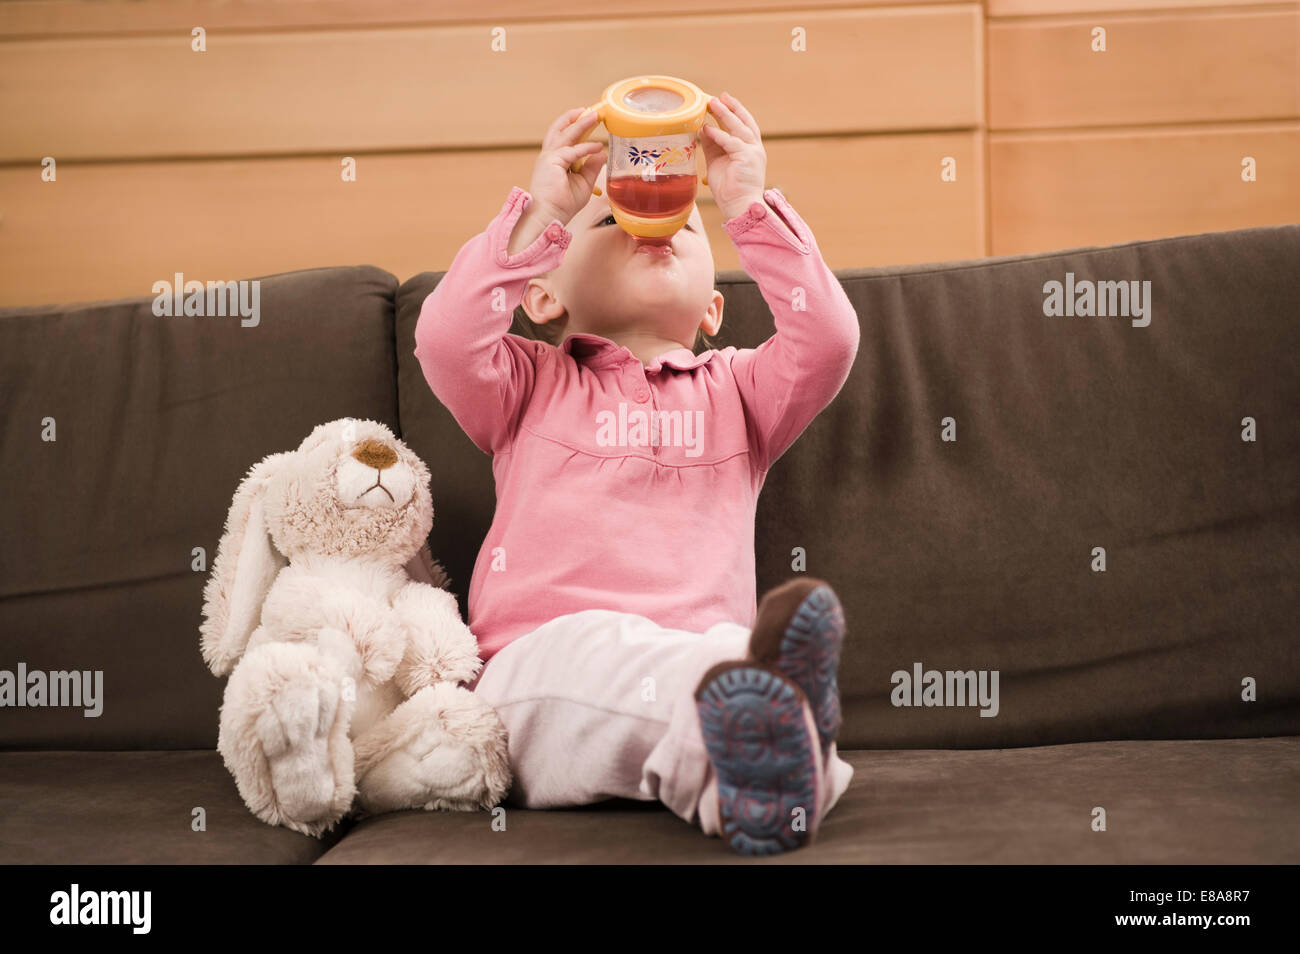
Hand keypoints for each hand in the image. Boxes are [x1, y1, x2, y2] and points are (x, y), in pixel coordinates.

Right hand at [526, 106, 607, 225]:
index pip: (564, 138)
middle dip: (575, 118)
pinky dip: (586, 148)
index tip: (590, 121)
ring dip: (580, 124)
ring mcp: (548, 157)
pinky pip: (572, 151)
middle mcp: (549, 156)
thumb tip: (602, 153)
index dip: (576, 128)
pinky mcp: (551, 162)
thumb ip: (592, 168)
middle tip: (592, 111)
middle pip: (561, 130)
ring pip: (565, 134)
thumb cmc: (562, 205)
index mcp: (554, 160)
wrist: (548, 217)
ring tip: (594, 116)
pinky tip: (597, 146)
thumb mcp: (583, 184)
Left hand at [701, 92, 767, 220]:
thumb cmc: (729, 189)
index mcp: (750, 149)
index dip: (735, 111)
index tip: (724, 100)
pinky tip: (707, 128)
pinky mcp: (747, 158)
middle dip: (732, 107)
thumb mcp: (718, 162)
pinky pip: (731, 142)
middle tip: (719, 96)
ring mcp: (753, 152)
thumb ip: (713, 145)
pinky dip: (718, 134)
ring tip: (712, 104)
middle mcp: (755, 149)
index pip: (744, 125)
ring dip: (725, 114)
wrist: (739, 207)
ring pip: (739, 128)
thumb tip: (703, 129)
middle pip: (744, 122)